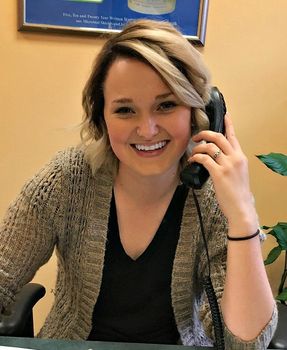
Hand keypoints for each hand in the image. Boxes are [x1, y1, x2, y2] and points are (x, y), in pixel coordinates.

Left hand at [188, 114, 257, 233]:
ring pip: (210, 147)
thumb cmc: (238, 193)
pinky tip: (191, 161)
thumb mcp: (239, 174)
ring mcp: (228, 165)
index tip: (225, 114)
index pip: (233, 137)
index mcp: (241, 157)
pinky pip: (204, 159)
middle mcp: (236, 158)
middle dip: (205, 134)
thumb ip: (231, 163)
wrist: (241, 208)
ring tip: (193, 153)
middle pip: (219, 137)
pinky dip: (196, 158)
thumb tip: (218, 157)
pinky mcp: (219, 173)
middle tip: (196, 137)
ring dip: (198, 148)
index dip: (228, 124)